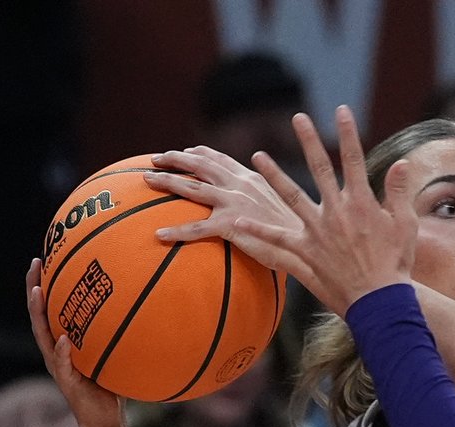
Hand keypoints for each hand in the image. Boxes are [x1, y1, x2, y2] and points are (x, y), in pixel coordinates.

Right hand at [25, 259, 123, 426]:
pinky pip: (63, 365)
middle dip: (35, 288)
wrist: (105, 419)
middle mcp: (57, 351)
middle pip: (39, 315)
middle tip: (35, 263)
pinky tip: (63, 339)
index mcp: (65, 342)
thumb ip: (120, 335)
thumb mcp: (115, 354)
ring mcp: (59, 366)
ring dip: (39, 313)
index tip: (45, 260)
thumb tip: (147, 309)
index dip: (46, 285)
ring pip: (43, 335)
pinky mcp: (66, 382)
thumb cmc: (111, 386)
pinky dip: (62, 352)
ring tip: (37, 292)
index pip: (51, 309)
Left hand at [146, 145, 303, 256]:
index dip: (202, 154)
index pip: (222, 160)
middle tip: (154, 158)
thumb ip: (265, 200)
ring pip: (192, 187)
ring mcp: (234, 203)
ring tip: (146, 179)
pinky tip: (159, 235)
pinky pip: (196, 228)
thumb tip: (259, 205)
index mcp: (252, 180)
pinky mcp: (231, 225)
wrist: (309, 246)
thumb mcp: (283, 207)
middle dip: (175, 159)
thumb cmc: (299, 233)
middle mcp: (241, 186)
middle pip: (201, 165)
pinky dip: (176, 231)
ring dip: (167, 181)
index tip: (187, 151)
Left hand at [171, 105, 414, 316]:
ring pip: (290, 196)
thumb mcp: (405, 226)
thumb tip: (401, 162)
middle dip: (309, 140)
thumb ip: (399, 192)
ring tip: (257, 156)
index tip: (341, 110)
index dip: (348, 133)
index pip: (354, 159)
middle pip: (320, 168)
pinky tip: (236, 223)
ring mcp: (317, 231)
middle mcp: (336, 211)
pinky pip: (276, 240)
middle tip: (298, 117)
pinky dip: (256, 232)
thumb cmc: (396, 264)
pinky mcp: (305, 253)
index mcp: (362, 203)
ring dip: (273, 175)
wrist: (380, 301)